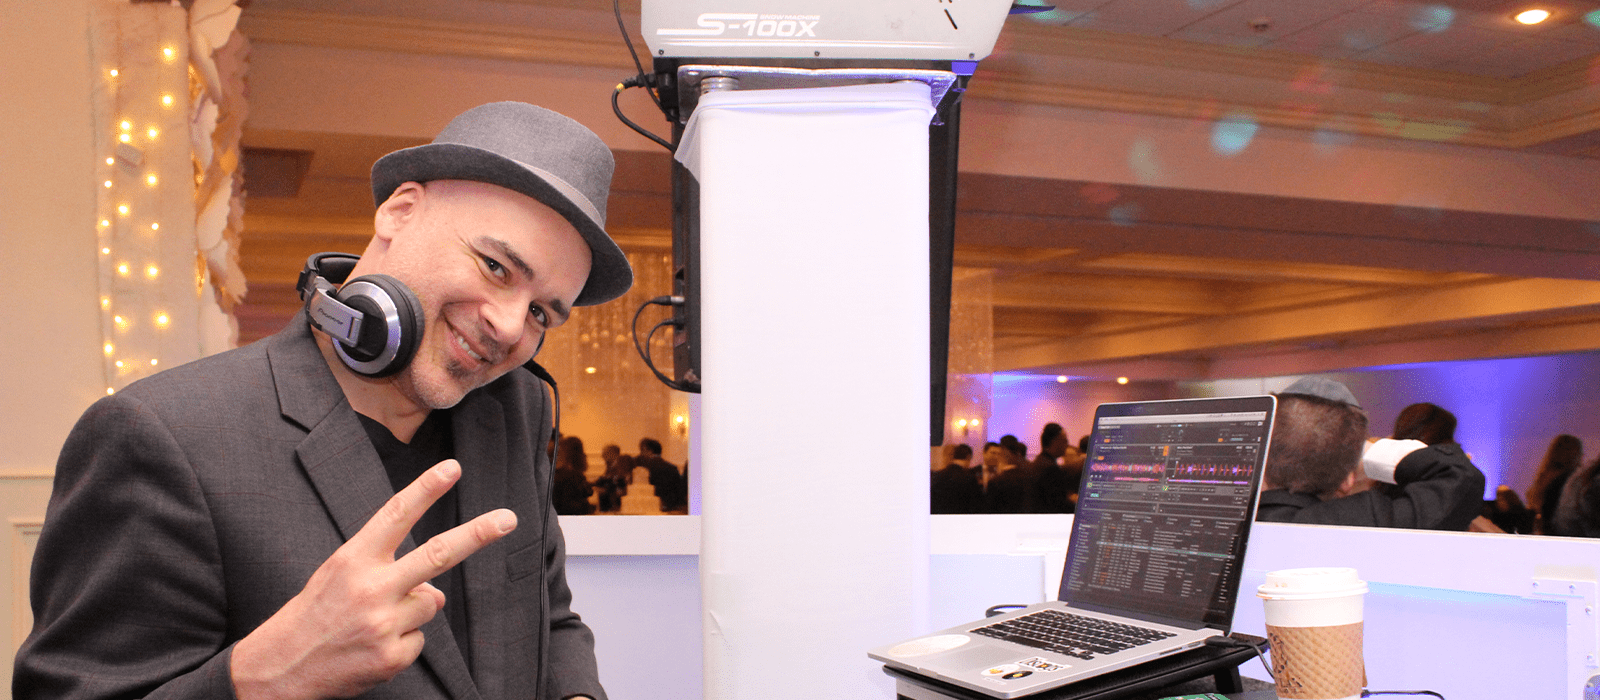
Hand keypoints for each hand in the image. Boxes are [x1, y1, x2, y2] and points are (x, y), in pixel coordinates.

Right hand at [231, 460, 516, 699]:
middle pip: (437, 554)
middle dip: (478, 534)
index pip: (396, 516)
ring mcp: (383, 624)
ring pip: (430, 603)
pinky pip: (420, 639)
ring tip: (371, 623)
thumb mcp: (339, 576)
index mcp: (353, 559)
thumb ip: (387, 570)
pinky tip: (372, 646)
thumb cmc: (314, 614)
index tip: (453, 467)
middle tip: (509, 518)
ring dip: (412, 611)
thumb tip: (436, 591)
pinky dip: (403, 642)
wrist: (279, 669)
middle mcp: (371, 588)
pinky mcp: (391, 656)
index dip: (426, 490)